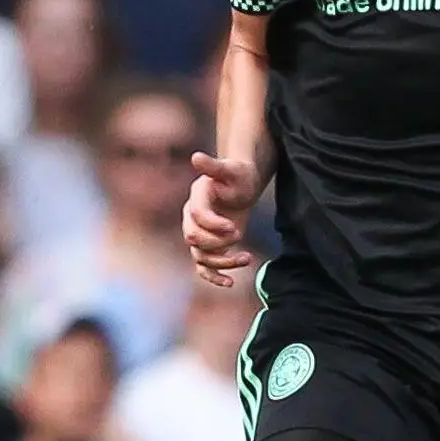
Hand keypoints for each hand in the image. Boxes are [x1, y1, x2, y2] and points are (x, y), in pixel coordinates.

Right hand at [185, 152, 259, 283]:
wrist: (240, 186)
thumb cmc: (237, 175)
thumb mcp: (231, 169)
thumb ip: (214, 166)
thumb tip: (196, 157)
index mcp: (196, 200)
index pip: (197, 217)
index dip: (214, 225)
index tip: (235, 228)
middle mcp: (192, 219)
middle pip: (194, 239)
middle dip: (218, 242)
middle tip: (239, 235)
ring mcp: (199, 234)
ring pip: (200, 256)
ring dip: (222, 262)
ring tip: (247, 258)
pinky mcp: (210, 246)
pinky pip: (204, 267)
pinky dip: (215, 277)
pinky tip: (231, 283)